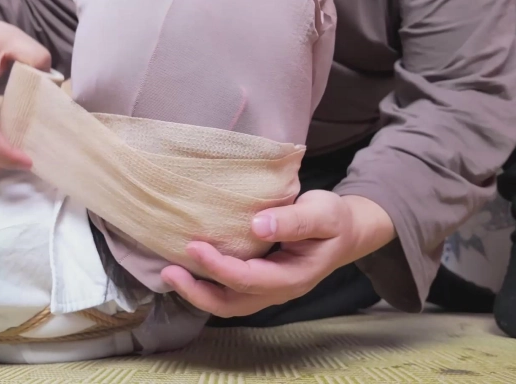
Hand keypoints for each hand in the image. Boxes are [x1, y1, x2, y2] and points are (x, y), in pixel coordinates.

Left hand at [160, 192, 395, 317]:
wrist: (347, 232)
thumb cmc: (334, 220)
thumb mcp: (322, 213)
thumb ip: (293, 221)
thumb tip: (258, 225)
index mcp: (293, 277)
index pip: (248, 280)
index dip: (218, 267)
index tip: (193, 246)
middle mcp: (278, 290)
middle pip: (231, 303)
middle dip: (197, 291)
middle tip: (168, 271)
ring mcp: (268, 290)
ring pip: (227, 303)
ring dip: (197, 292)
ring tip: (170, 273)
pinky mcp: (260, 282)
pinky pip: (229, 293)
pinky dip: (206, 286)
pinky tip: (189, 268)